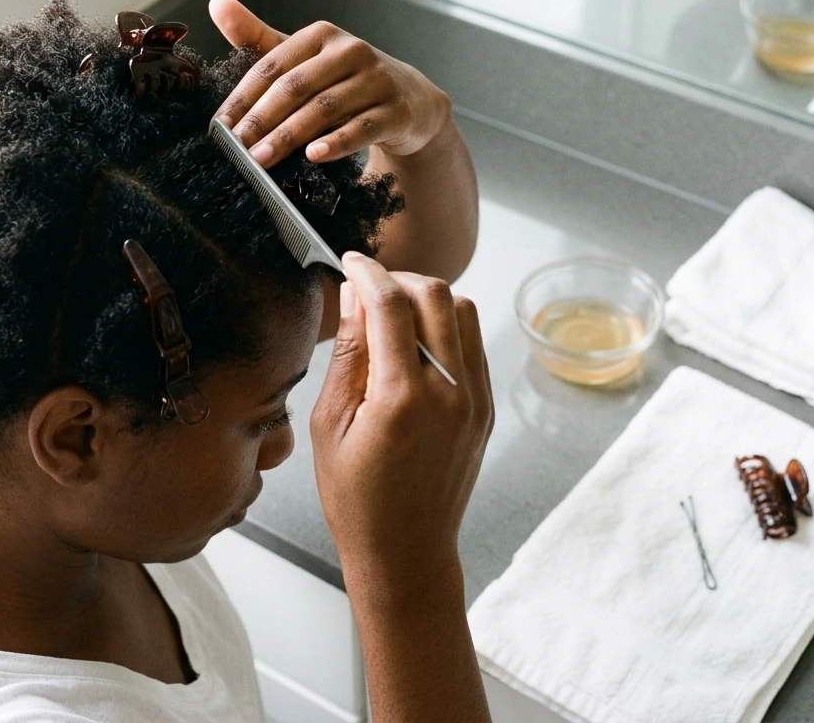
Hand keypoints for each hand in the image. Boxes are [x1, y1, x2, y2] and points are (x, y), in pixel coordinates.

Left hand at [209, 0, 452, 166]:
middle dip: (262, 119)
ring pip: (325, 108)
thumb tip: (216, 3)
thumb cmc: (346, 80)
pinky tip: (313, 156)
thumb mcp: (304, 59)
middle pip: (296, 86)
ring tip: (262, 159)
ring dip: (289, 136)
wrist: (410, 102)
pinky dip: (337, 143)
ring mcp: (377, 80)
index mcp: (321, 35)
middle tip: (236, 148)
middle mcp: (351, 51)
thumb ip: (259, 38)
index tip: (219, 126)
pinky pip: (362, 128)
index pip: (273, 66)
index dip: (243, 97)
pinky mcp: (396, 111)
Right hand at [310, 252, 492, 586]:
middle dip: (398, 278)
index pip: (391, 305)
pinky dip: (446, 326)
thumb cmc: (357, 500)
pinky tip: (415, 344)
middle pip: (436, 295)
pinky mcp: (485, 408)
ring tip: (391, 315)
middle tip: (367, 288)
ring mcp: (474, 400)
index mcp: (402, 399)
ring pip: (463, 310)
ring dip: (427, 298)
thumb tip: (352, 298)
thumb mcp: (328, 425)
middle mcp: (449, 393)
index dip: (367, 272)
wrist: (407, 551)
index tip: (350, 262)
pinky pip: (472, 343)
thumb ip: (346, 355)